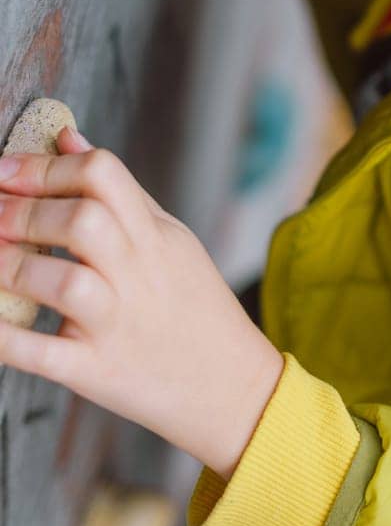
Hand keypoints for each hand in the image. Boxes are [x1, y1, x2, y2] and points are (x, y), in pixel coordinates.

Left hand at [0, 128, 284, 478]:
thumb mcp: (169, 238)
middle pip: (83, 221)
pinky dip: (6, 337)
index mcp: (155, 235)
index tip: (4, 170)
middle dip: (23, 212)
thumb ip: (117, 191)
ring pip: (65, 284)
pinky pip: (45, 354)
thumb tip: (67, 136)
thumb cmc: (195, 308)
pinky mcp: (98, 372)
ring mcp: (118, 324)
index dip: (45, 166)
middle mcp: (139, 274)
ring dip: (12, 266)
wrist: (232, 388)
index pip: (104, 175)